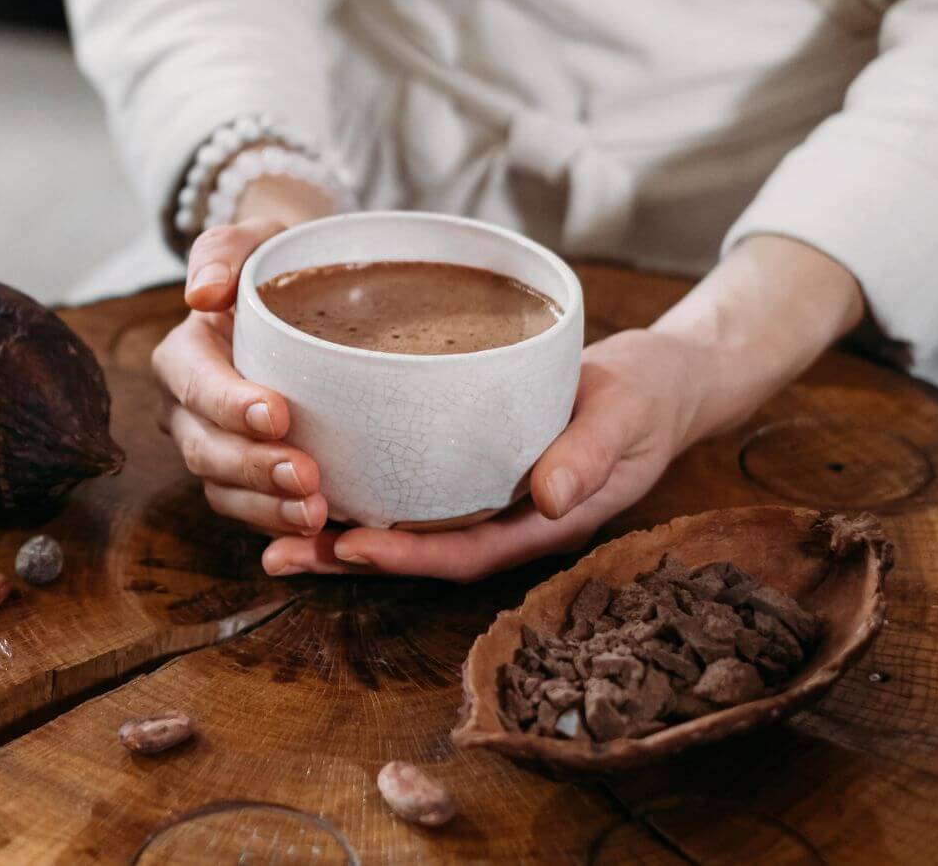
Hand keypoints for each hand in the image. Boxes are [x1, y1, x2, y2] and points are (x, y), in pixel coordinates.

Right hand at [151, 174, 338, 536]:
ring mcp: (216, 449)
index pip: (196, 385)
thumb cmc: (277, 266)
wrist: (305, 296)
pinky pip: (253, 511)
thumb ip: (224, 252)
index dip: (229, 405)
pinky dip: (281, 524)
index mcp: (185, 357)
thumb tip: (202, 293)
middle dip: (253, 469)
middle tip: (307, 477)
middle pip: (205, 450)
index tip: (277, 414)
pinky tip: (323, 530)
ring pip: (224, 491)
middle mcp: (190, 411)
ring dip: (267, 508)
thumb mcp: (253, 240)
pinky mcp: (247, 479)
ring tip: (317, 513)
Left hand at [260, 235, 865, 580]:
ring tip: (274, 533)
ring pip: (409, 526)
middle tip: (279, 554)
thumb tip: (549, 498)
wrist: (663, 379)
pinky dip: (368, 491)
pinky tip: (318, 478)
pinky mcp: (474, 467)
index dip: (408, 556)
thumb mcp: (626, 414)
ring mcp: (490, 497)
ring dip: (343, 533)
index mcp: (544, 521)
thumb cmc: (647, 395)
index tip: (350, 545)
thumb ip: (591, 453)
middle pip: (421, 552)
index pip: (466, 552)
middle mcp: (507, 519)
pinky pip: (415, 491)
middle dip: (350, 558)